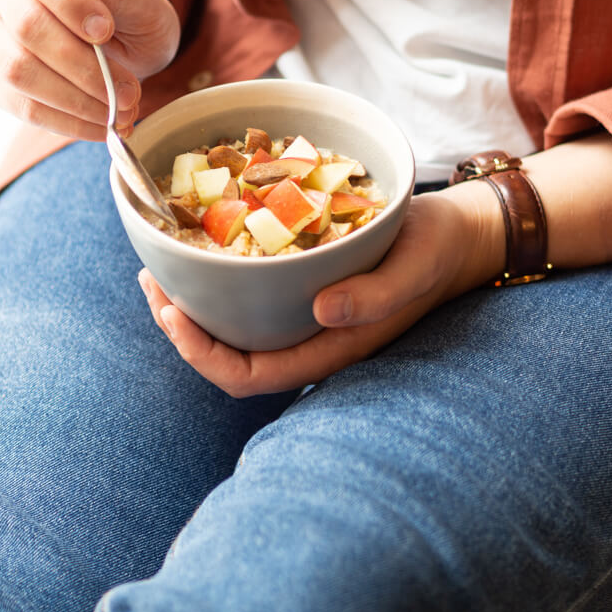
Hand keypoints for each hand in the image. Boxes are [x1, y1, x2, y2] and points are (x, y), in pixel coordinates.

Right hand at [0, 0, 179, 139]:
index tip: (105, 30)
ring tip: (122, 110)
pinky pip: (23, 107)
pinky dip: (68, 122)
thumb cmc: (131, 9)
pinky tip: (102, 126)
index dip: (68, 0)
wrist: (124, 38)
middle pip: (26, 27)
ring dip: (77, 100)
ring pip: (19, 71)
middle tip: (130, 91)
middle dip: (83, 66)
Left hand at [137, 182, 505, 396]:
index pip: (251, 376)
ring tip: (163, 266)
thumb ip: (376, 296)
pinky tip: (205, 248)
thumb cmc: (438, 252)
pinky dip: (219, 278)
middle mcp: (310, 337)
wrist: (458, 236)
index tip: (171, 312)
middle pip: (230, 357)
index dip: (202, 355)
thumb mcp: (414, 268)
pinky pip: (251, 296)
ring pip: (235, 328)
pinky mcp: (306, 285)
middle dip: (182, 328)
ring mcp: (306, 315)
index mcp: (331, 347)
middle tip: (152, 280)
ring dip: (194, 304)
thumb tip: (320, 311)